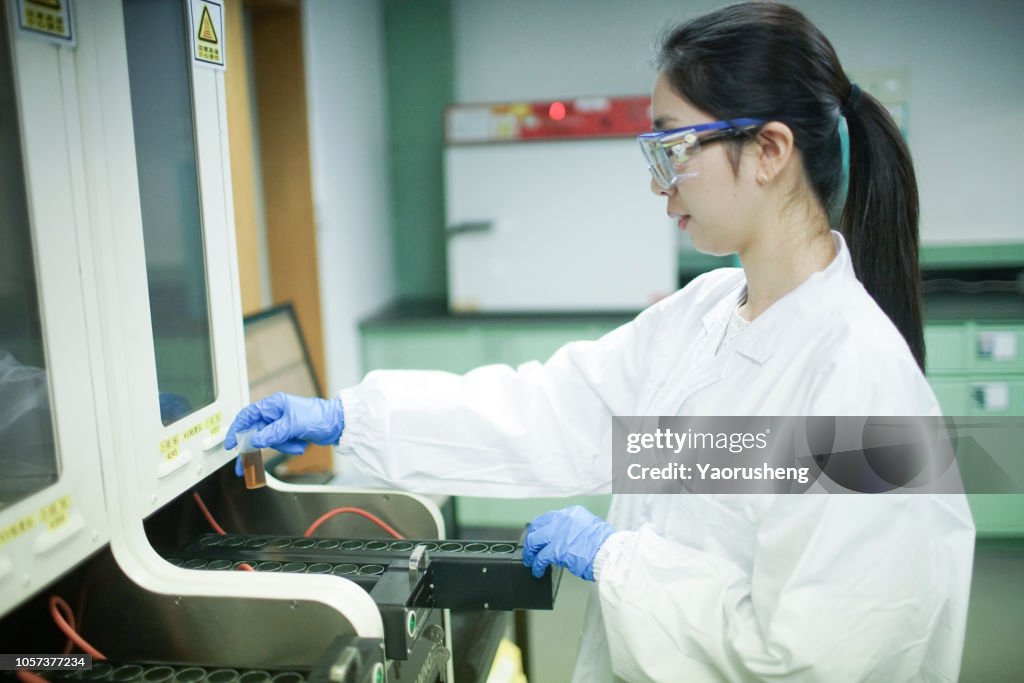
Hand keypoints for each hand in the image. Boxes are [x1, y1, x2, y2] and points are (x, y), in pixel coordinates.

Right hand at [224, 393, 344, 455]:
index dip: (236, 430)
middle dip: (255, 450)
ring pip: (269, 442)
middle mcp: (275, 413)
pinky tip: (301, 443)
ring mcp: (281, 425)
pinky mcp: (288, 434)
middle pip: (255, 433)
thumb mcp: (294, 424)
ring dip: (283, 446)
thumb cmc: (320, 416)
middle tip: (244, 467)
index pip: (247, 417)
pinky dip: (290, 447)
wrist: (337, 424)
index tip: (230, 445)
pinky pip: (280, 446)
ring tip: (298, 443)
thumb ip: (272, 433)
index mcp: (273, 405)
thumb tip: (255, 441)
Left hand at [522, 506, 614, 580]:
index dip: (541, 529)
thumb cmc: (606, 545)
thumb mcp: (591, 527)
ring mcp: (558, 533)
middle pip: (537, 526)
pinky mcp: (556, 549)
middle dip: (531, 539)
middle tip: (530, 549)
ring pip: (534, 540)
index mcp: (572, 513)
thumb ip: (575, 529)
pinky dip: (536, 565)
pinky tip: (537, 571)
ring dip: (530, 552)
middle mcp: (562, 519)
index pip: (549, 518)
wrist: (610, 554)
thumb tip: (566, 538)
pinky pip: (540, 558)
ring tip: (531, 561)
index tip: (538, 536)